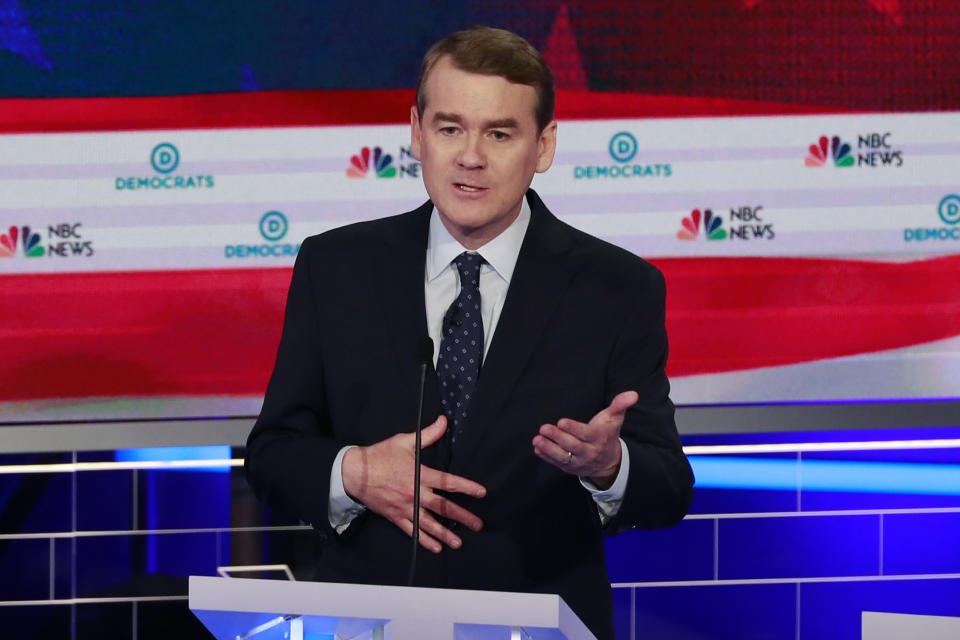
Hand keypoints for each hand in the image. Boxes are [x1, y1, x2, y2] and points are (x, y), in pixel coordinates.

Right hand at [341, 415, 485, 553]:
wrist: (353, 472)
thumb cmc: (380, 455)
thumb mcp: (404, 441)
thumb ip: (427, 435)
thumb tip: (444, 422)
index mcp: (419, 474)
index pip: (448, 482)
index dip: (466, 487)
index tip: (481, 493)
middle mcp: (415, 494)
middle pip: (443, 507)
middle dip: (462, 516)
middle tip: (478, 525)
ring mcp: (405, 508)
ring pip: (429, 524)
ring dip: (445, 534)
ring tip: (459, 542)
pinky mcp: (395, 516)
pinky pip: (412, 531)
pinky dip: (424, 541)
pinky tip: (436, 547)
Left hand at [532, 390, 638, 488]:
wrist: (609, 461)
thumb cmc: (608, 433)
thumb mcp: (615, 418)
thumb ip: (620, 405)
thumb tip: (633, 394)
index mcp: (599, 438)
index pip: (585, 434)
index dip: (573, 428)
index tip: (561, 422)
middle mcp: (589, 452)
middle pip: (572, 446)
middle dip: (557, 437)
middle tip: (543, 428)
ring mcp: (579, 462)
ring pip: (563, 457)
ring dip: (549, 449)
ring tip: (537, 440)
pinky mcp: (570, 468)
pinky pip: (557, 463)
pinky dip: (547, 457)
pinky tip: (537, 449)